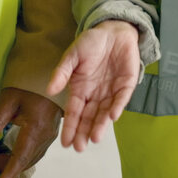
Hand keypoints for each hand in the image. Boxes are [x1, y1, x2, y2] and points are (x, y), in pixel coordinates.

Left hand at [0, 87, 62, 177]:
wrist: (54, 76)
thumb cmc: (30, 85)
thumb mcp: (8, 99)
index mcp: (35, 130)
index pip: (19, 159)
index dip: (7, 175)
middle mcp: (45, 137)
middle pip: (24, 162)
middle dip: (4, 167)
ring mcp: (50, 136)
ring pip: (30, 159)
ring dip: (12, 162)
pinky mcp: (51, 133)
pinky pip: (35, 152)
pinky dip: (21, 156)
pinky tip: (10, 150)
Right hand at [48, 20, 141, 150]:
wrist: (113, 30)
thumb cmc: (91, 43)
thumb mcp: (72, 56)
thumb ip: (62, 72)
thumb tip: (50, 89)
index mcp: (81, 89)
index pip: (74, 112)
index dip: (70, 127)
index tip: (65, 143)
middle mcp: (95, 94)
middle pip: (89, 117)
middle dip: (84, 132)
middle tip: (80, 147)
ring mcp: (111, 90)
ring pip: (105, 112)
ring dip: (100, 125)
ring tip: (94, 139)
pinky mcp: (127, 84)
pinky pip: (122, 98)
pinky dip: (117, 107)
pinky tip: (112, 117)